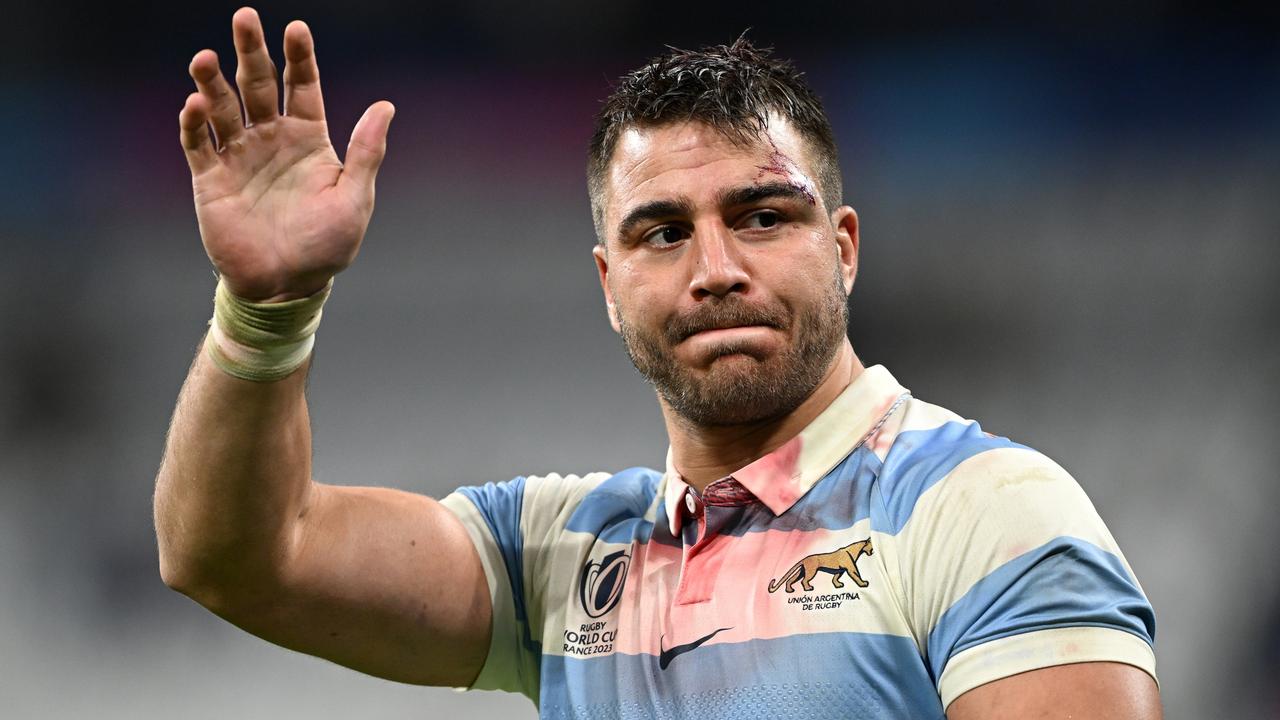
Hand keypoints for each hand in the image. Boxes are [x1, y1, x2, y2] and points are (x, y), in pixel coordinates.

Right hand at [179, 7, 393, 300]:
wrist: (287, 286)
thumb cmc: (326, 245)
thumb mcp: (355, 198)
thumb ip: (366, 151)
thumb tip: (385, 105)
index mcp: (308, 137)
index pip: (302, 86)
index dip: (299, 57)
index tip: (296, 28)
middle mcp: (271, 138)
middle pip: (257, 84)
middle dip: (250, 51)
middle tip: (244, 17)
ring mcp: (239, 155)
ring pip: (222, 107)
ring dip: (211, 82)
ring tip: (204, 57)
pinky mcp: (211, 178)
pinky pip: (198, 144)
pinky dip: (194, 124)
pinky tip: (194, 105)